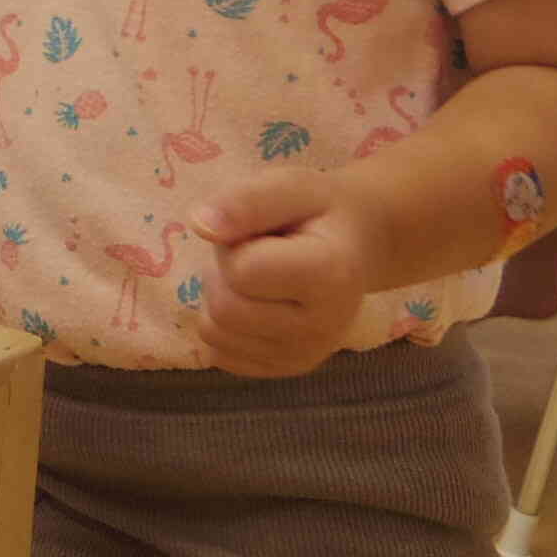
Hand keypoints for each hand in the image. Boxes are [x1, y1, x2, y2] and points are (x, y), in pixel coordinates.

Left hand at [182, 170, 383, 377]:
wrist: (355, 245)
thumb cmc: (318, 211)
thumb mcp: (288, 186)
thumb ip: (246, 200)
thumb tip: (200, 225)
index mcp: (331, 276)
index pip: (240, 272)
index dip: (235, 244)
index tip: (264, 234)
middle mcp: (324, 328)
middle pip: (223, 308)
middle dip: (223, 273)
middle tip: (255, 253)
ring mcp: (306, 356)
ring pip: (215, 334)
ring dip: (221, 297)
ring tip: (257, 277)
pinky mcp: (285, 370)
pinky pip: (219, 354)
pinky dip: (224, 326)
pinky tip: (256, 303)